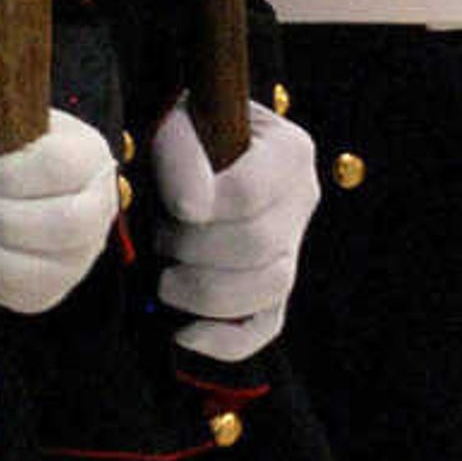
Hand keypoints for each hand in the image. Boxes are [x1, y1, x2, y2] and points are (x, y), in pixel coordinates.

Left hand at [0, 105, 119, 312]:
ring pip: (51, 268)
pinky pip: (33, 296)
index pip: (57, 166)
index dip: (7, 176)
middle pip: (65, 224)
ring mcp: (85, 250)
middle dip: (4, 221)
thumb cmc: (11, 151)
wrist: (28, 185)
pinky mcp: (64, 283)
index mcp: (87, 154)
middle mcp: (99, 205)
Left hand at [153, 99, 321, 360]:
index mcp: (289, 152)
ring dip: (205, 291)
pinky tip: (185, 334)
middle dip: (196, 250)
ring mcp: (292, 247)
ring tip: (166, 278)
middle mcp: (301, 201)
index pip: (248, 194)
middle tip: (160, 236)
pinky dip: (226, 339)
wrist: (195, 144)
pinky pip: (266, 324)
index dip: (200, 206)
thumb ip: (183, 153)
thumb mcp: (181, 121)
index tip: (169, 207)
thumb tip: (191, 209)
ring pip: (270, 288)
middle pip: (259, 246)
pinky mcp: (274, 287)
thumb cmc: (187, 132)